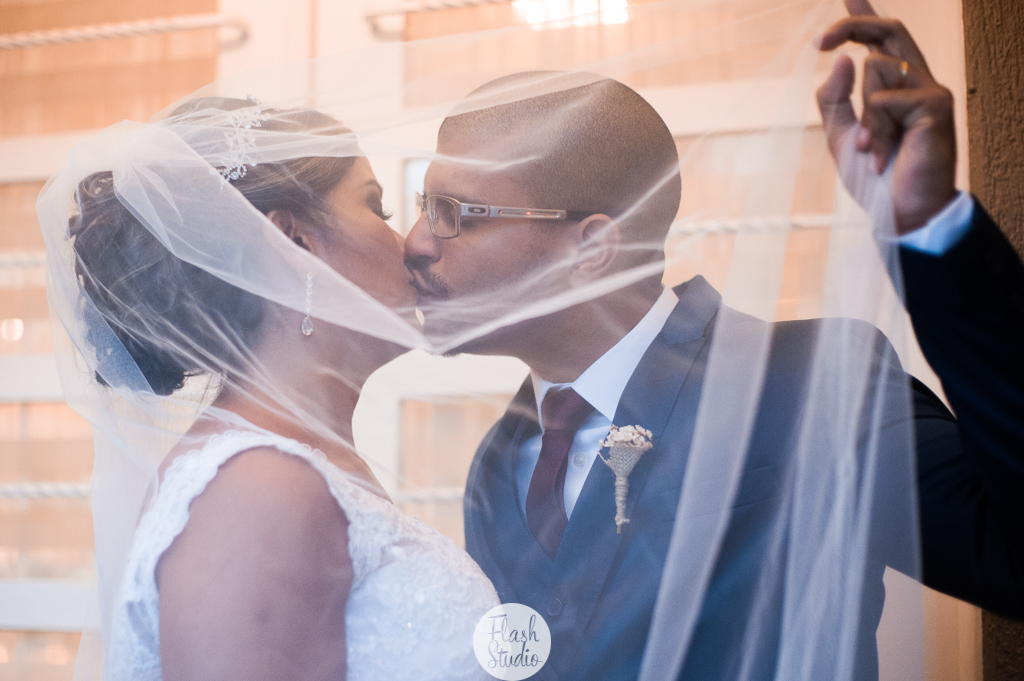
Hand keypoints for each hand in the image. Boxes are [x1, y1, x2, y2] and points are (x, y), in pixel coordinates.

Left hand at [817, 0, 957, 234]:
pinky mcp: (936, 105)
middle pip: (889, 32)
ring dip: (864, 116)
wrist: (898, 213)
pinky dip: (875, 128)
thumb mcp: (841, 136)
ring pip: (877, 70)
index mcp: (894, 88)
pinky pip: (885, 99)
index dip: (864, 17)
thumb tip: (840, 58)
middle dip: (853, 26)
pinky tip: (884, 153)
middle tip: (820, 43)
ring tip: (875, 149)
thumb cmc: (874, 178)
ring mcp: (930, 90)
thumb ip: (834, 100)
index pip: (882, 42)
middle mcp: (917, 81)